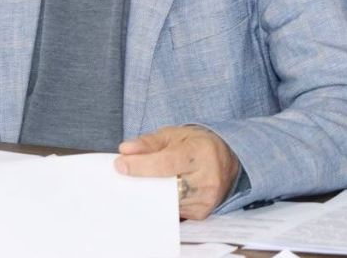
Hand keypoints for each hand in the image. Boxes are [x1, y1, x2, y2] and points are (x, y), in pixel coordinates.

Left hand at [114, 125, 240, 219]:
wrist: (226, 158)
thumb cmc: (195, 144)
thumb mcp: (173, 134)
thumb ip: (148, 142)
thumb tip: (125, 151)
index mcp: (200, 152)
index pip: (165, 163)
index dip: (140, 166)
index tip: (120, 165)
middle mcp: (207, 177)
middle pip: (164, 187)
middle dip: (142, 182)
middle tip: (126, 177)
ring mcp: (206, 198)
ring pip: (167, 202)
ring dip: (150, 194)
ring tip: (143, 182)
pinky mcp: (202, 213)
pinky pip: (173, 211)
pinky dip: (162, 202)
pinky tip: (158, 193)